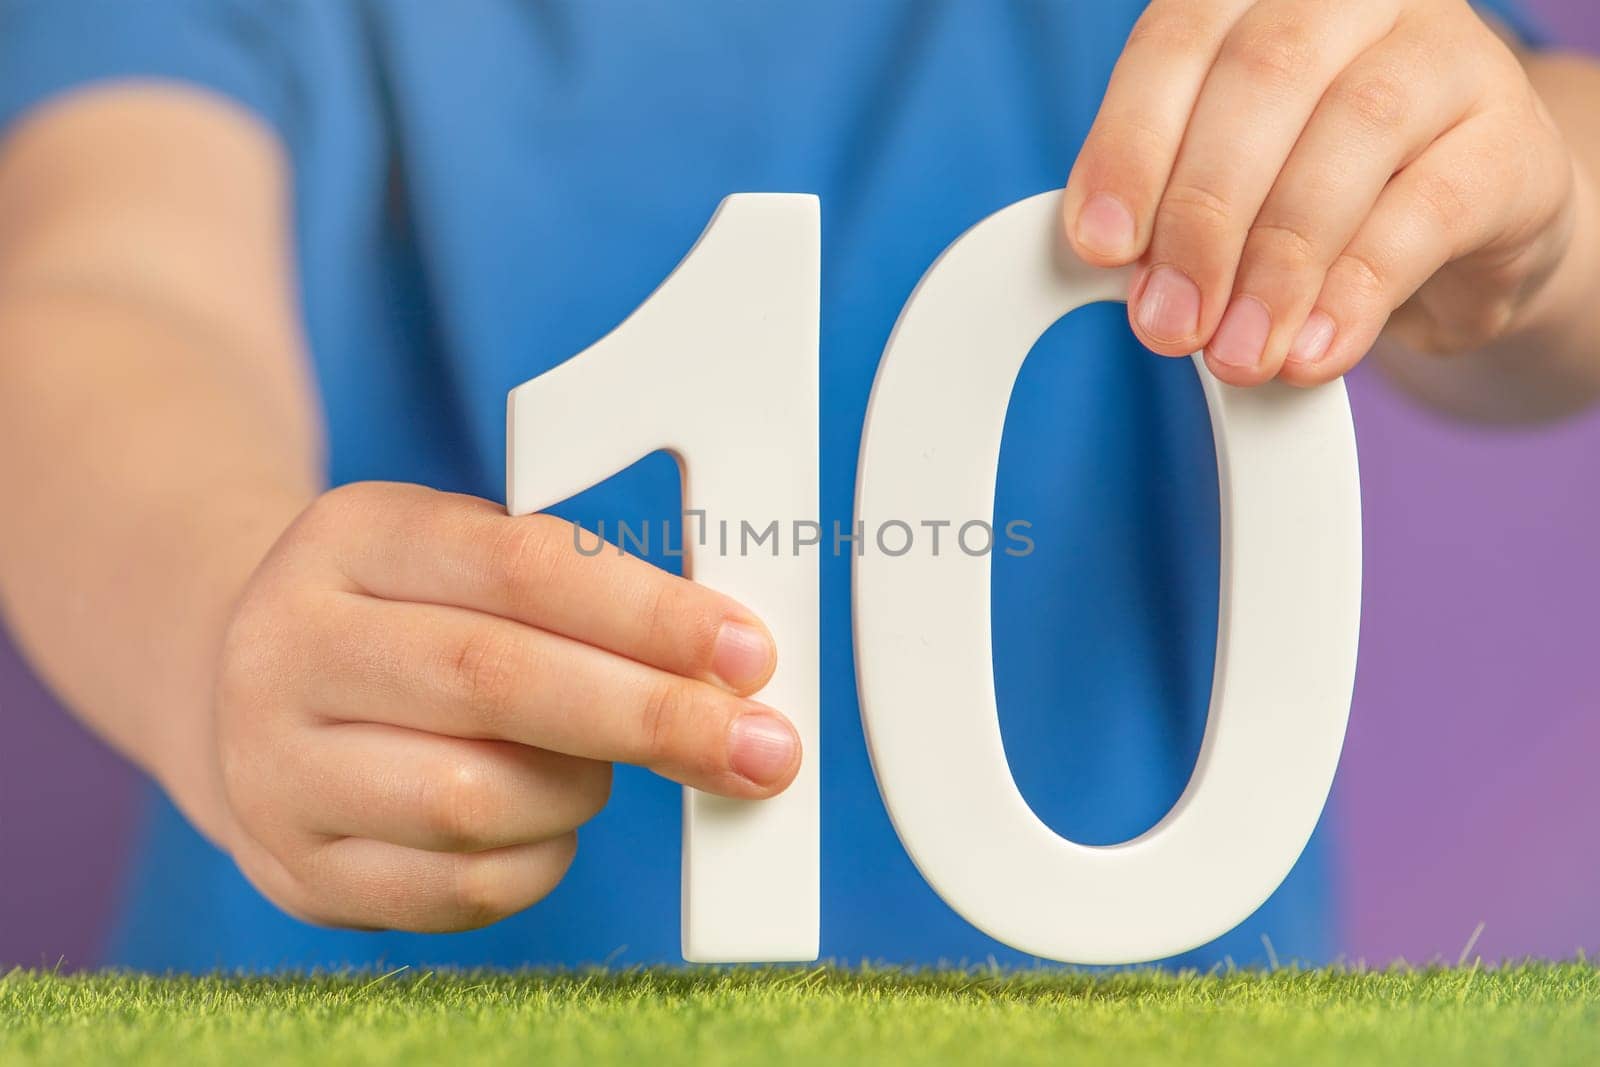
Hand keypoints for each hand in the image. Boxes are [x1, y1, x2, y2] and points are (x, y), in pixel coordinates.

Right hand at [212, 482, 795, 931]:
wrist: (237, 681)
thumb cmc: (401, 614)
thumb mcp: (459, 556)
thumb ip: (578, 592)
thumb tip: (728, 667)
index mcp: (352, 537)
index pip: (519, 565)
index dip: (647, 614)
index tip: (747, 653)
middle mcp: (291, 647)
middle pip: (496, 681)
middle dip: (652, 717)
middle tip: (762, 746)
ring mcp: (276, 768)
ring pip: (476, 797)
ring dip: (581, 789)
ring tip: (600, 767)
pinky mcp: (298, 869)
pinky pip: (460, 887)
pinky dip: (540, 860)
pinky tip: (548, 824)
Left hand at [1062, 0, 1579, 385]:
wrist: (1459, 232)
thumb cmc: (1319, 193)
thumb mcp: (1230, 191)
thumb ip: (1170, 208)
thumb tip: (1127, 275)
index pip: (1178, 41)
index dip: (1131, 146)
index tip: (1101, 245)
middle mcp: (1354, 3)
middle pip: (1263, 77)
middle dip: (1201, 216)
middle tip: (1169, 321)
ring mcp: (1447, 56)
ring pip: (1353, 134)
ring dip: (1278, 264)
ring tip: (1237, 352)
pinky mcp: (1511, 144)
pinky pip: (1428, 214)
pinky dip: (1357, 294)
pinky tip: (1311, 351)